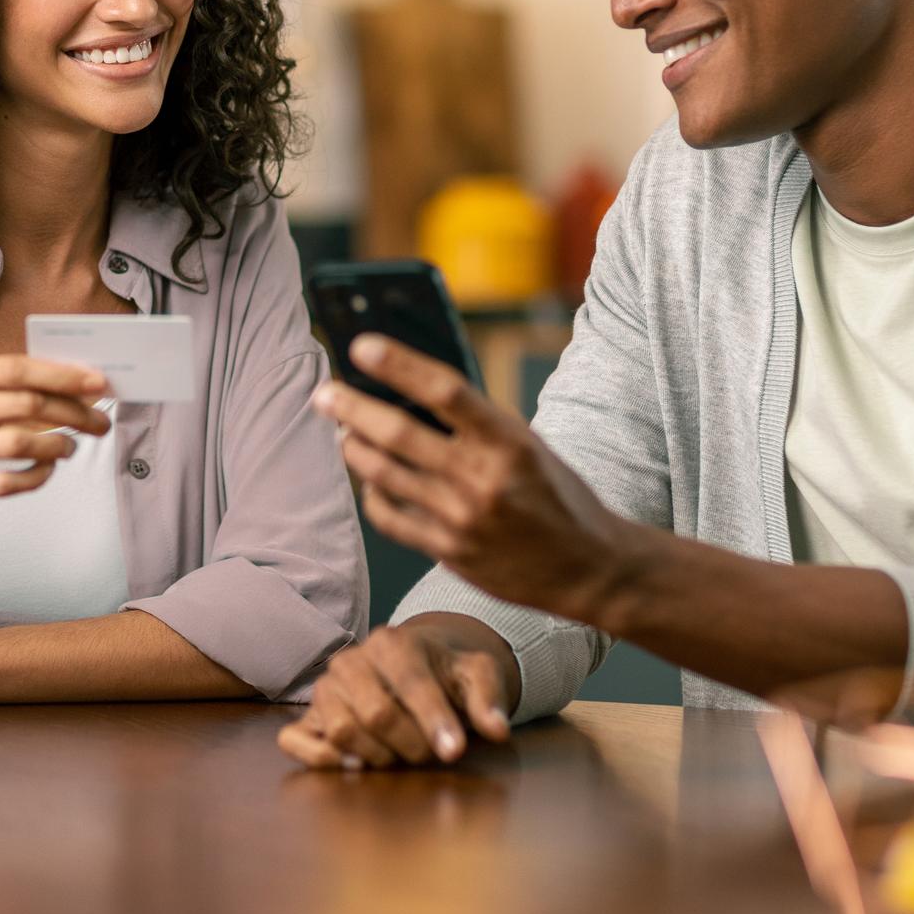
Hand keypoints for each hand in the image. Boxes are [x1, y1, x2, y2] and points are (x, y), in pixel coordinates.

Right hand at [0, 354, 111, 525]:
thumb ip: (13, 387)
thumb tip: (80, 385)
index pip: (12, 369)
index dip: (59, 375)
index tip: (96, 383)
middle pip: (21, 404)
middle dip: (71, 412)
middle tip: (98, 421)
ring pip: (15, 444)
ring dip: (55, 445)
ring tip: (71, 446)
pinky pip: (4, 483)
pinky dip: (35, 477)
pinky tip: (46, 470)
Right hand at [277, 619, 516, 769]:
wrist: (411, 668)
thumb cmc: (444, 675)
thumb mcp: (476, 676)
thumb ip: (488, 699)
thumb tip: (497, 730)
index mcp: (393, 643)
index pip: (411, 682)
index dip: (433, 720)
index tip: (455, 752)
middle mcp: (351, 661)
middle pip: (376, 714)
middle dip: (411, 744)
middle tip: (431, 755)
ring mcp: (325, 688)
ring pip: (341, 730)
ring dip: (378, 757)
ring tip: (400, 757)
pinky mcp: (307, 716)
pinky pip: (294, 740)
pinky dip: (319, 758)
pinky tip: (351, 766)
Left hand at [312, 334, 641, 623]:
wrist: (589, 568)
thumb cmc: (557, 495)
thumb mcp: (529, 446)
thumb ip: (477, 424)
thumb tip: (411, 392)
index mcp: (509, 441)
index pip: (444, 391)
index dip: (398, 364)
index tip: (361, 346)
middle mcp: (483, 479)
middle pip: (398, 433)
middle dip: (352, 408)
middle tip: (324, 393)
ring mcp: (462, 519)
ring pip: (385, 474)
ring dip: (355, 448)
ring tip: (342, 431)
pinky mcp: (449, 553)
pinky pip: (391, 517)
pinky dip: (373, 493)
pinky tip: (370, 480)